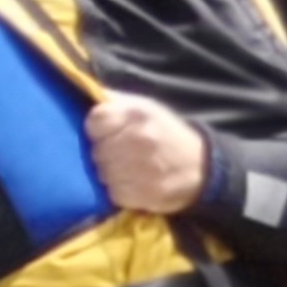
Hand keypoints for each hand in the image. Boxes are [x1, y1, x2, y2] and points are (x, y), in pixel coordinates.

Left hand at [86, 92, 209, 214]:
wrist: (202, 166)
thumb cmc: (167, 133)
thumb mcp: (147, 108)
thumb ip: (116, 102)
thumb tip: (85, 93)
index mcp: (137, 114)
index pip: (94, 121)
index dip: (98, 129)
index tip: (108, 133)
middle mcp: (139, 139)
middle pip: (97, 150)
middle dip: (105, 153)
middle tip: (120, 154)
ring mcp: (142, 167)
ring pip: (103, 174)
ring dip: (111, 174)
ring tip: (127, 169)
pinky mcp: (145, 192)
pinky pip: (115, 193)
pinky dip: (120, 191)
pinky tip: (134, 183)